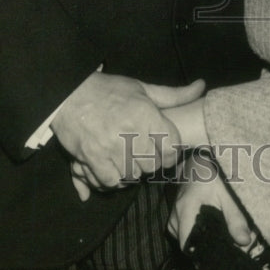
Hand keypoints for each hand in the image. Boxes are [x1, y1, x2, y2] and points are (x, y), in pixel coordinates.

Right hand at [51, 73, 203, 196]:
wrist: (68, 94)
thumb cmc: (108, 90)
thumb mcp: (143, 88)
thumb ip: (174, 95)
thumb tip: (201, 87)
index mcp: (145, 114)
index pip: (172, 146)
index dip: (171, 151)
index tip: (165, 148)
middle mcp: (129, 133)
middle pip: (153, 165)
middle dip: (151, 162)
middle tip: (144, 153)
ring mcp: (109, 148)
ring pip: (133, 176)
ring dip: (131, 172)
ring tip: (127, 158)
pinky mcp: (91, 159)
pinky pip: (110, 182)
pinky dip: (112, 179)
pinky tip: (112, 167)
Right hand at [168, 155, 252, 250]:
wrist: (195, 164)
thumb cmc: (210, 177)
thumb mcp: (226, 194)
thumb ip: (235, 217)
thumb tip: (245, 241)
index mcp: (186, 211)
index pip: (188, 246)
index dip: (202, 255)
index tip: (219, 255)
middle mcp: (175, 218)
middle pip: (188, 246)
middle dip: (205, 249)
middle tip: (224, 246)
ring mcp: (172, 219)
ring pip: (186, 241)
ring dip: (200, 241)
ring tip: (218, 235)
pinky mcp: (174, 219)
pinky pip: (183, 234)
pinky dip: (195, 235)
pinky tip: (208, 229)